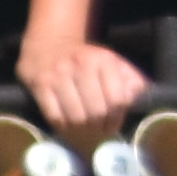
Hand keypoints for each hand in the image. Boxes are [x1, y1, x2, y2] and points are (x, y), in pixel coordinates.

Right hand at [19, 31, 147, 134]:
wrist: (49, 45)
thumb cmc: (86, 59)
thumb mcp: (113, 62)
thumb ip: (131, 79)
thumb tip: (136, 97)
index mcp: (104, 59)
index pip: (117, 100)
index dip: (117, 118)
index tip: (113, 125)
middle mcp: (81, 64)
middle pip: (97, 112)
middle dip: (100, 126)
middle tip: (98, 130)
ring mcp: (59, 74)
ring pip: (76, 118)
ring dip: (82, 130)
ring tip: (85, 130)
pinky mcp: (40, 84)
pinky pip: (55, 117)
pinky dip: (64, 127)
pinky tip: (68, 125)